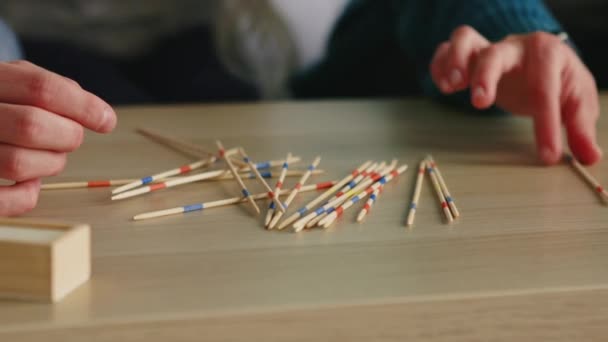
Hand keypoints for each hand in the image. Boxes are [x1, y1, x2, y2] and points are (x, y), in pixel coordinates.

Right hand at [0, 60, 115, 215]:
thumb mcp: (12, 79)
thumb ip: (50, 89)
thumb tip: (100, 114)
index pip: (41, 88)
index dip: (83, 106)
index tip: (107, 120)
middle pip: (32, 126)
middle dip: (66, 136)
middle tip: (69, 137)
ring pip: (17, 163)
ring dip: (50, 163)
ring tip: (48, 155)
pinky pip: (2, 200)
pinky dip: (26, 196)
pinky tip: (30, 183)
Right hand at [430, 26, 601, 164]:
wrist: (546, 63)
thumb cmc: (560, 82)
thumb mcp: (578, 104)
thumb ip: (581, 129)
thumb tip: (589, 156)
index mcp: (548, 54)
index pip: (544, 89)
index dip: (546, 126)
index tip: (547, 156)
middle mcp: (516, 46)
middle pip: (495, 52)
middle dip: (485, 77)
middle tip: (480, 105)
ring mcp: (489, 48)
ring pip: (464, 39)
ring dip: (454, 62)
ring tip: (451, 87)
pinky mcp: (469, 57)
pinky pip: (445, 50)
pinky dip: (439, 66)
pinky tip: (443, 87)